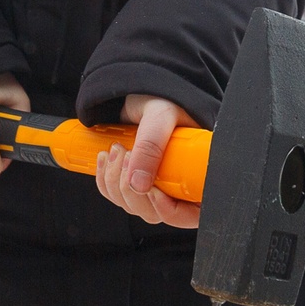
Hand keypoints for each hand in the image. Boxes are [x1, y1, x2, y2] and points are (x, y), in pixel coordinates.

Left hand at [95, 94, 199, 228]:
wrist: (144, 91)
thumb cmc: (165, 100)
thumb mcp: (160, 116)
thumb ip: (151, 146)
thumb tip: (138, 184)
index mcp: (199, 174)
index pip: (192, 214)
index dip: (172, 212)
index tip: (153, 190)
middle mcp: (180, 185)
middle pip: (157, 214)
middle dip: (134, 191)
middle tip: (127, 155)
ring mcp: (157, 186)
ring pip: (133, 206)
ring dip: (116, 182)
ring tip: (117, 149)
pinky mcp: (135, 181)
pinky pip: (117, 196)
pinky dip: (105, 181)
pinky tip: (106, 158)